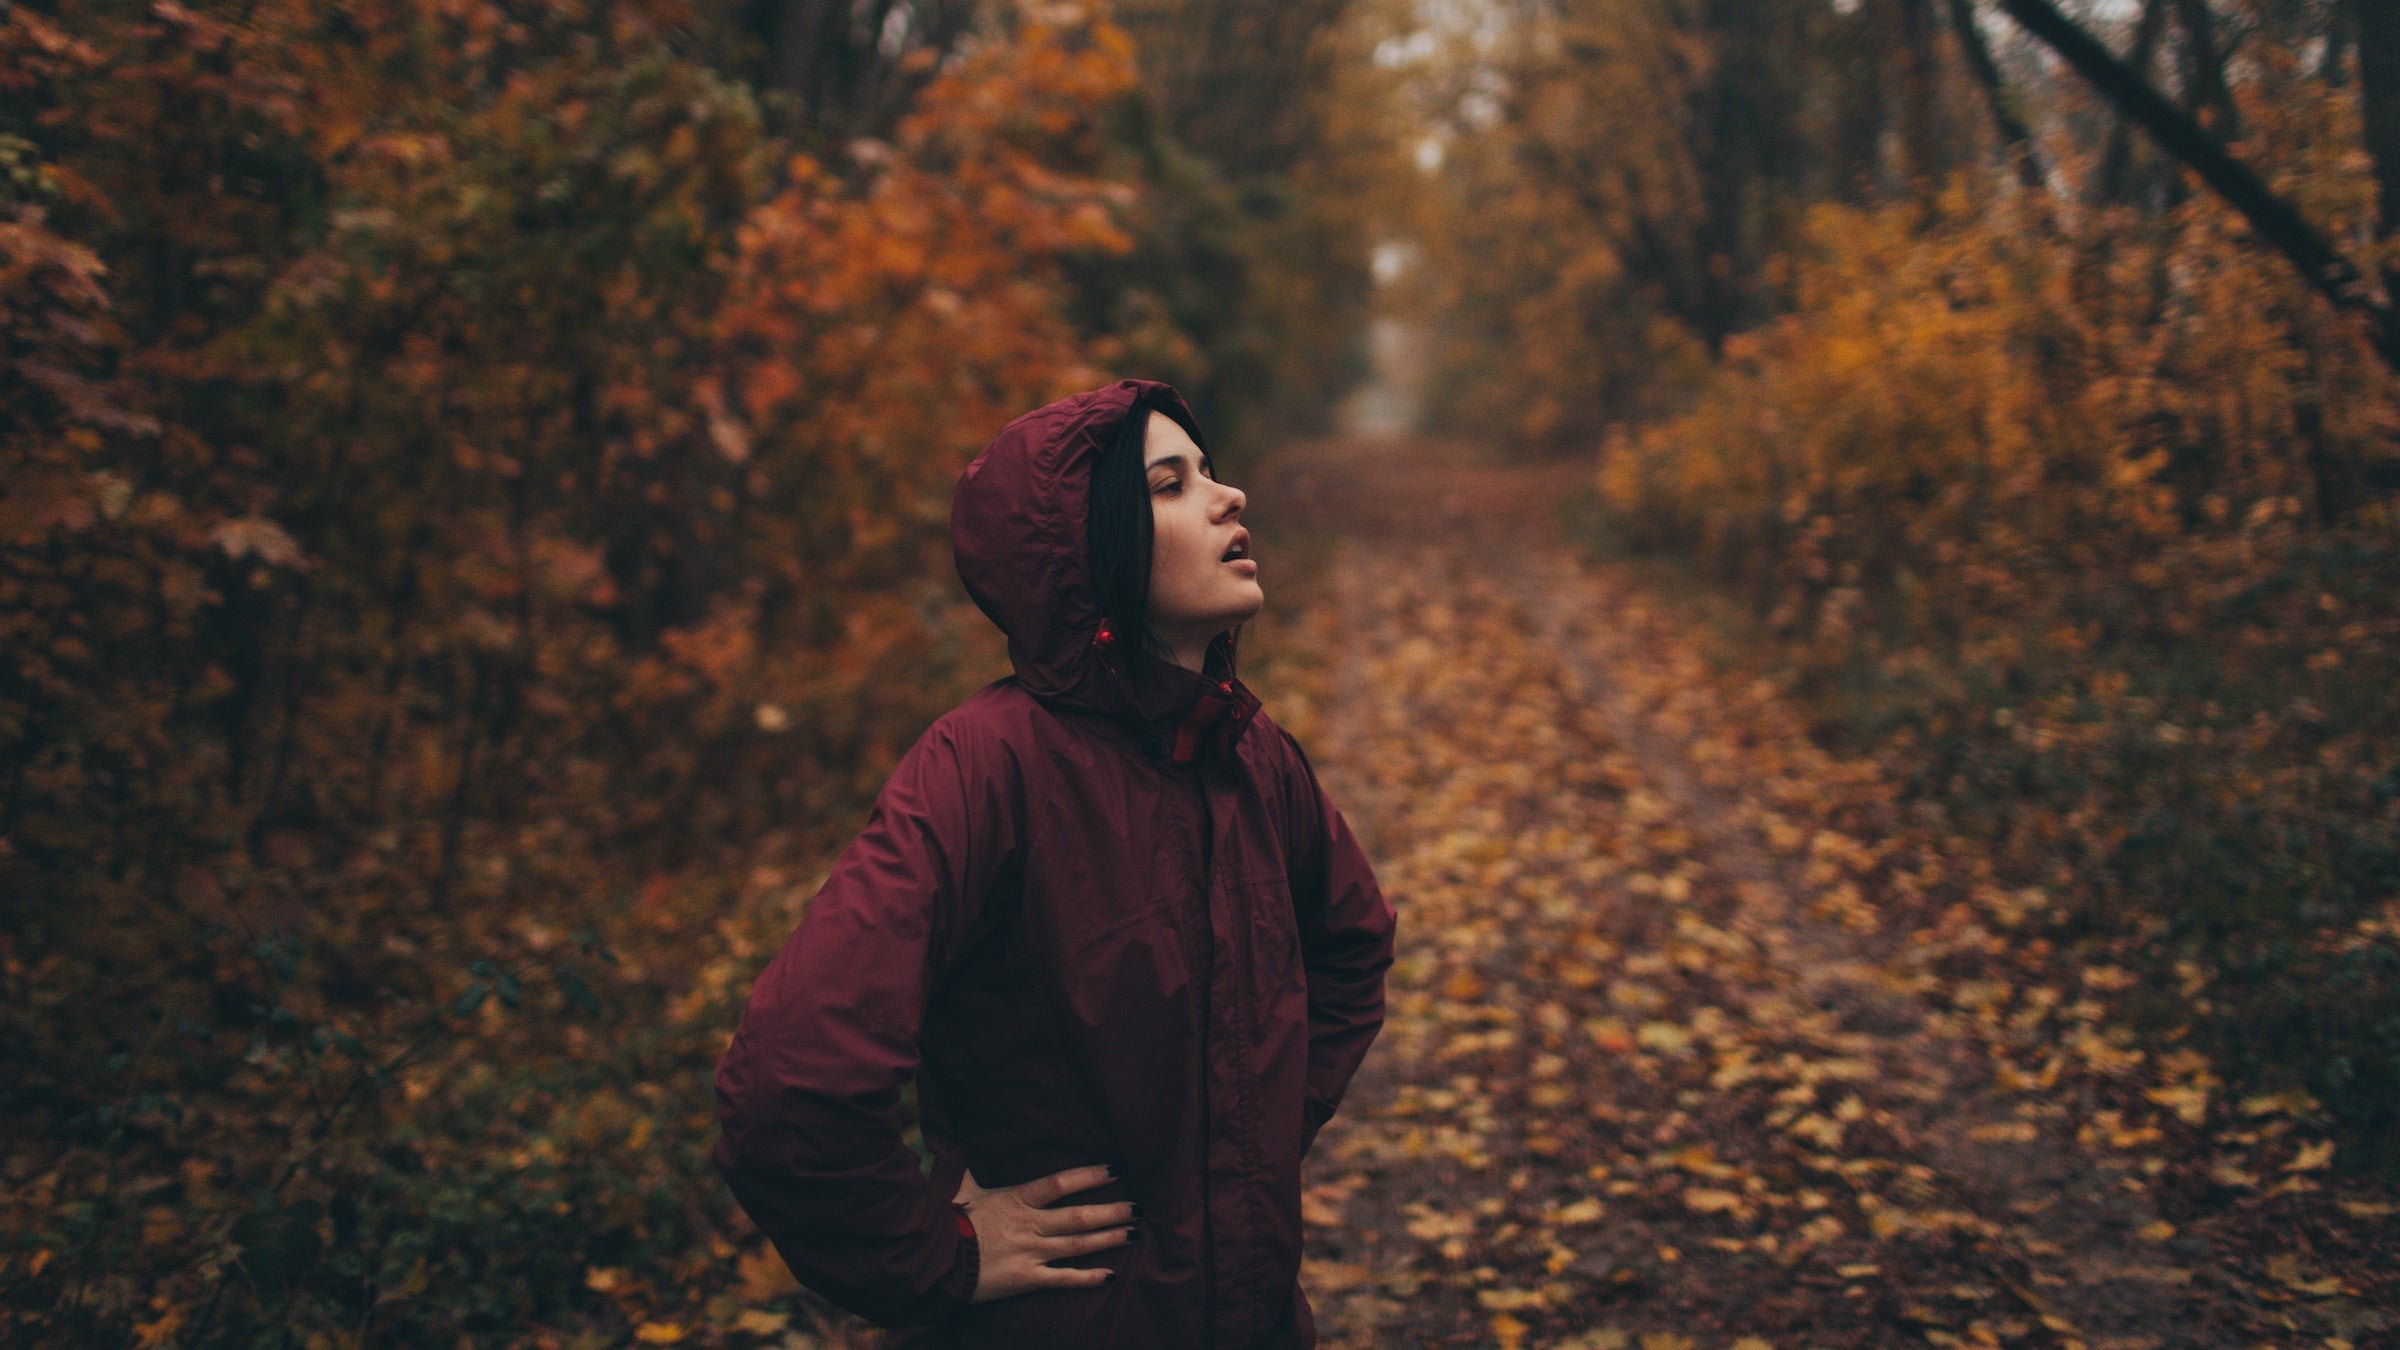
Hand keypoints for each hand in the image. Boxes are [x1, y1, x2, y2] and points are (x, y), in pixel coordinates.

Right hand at [953, 1163, 1138, 1302]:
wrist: (935, 1261)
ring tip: (1134, 1233)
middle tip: (1139, 1207)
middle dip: (1113, 1210)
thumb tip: (969, 1144)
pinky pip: (1063, 1278)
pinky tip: (1110, 1275)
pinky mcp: (1026, 1279)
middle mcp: (1029, 1224)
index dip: (1091, 1175)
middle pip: (1079, 1216)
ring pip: (1078, 1245)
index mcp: (1017, 1199)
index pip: (1061, 1182)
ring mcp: (1030, 1252)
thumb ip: (975, 1168)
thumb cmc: (949, 1221)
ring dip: (1109, 1239)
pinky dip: (1087, 1278)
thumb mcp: (963, 1188)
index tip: (1116, 1169)